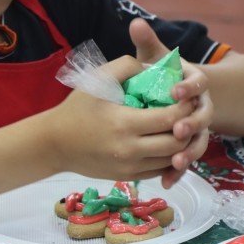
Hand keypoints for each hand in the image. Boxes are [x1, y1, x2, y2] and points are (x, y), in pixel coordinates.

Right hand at [46, 55, 195, 181]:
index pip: (170, 118)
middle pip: (177, 143)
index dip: (185, 107)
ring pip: (172, 159)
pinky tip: (167, 142)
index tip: (187, 95)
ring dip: (182, 144)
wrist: (54, 143)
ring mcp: (130, 166)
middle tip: (189, 112)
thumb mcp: (96, 80)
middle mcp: (130, 149)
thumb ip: (125, 67)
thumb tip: (153, 68)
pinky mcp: (128, 176)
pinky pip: (160, 170)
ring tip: (181, 126)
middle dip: (188, 127)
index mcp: (124, 123)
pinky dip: (169, 158)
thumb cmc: (76, 109)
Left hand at [129, 18, 213, 187]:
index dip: (189, 87)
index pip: (198, 83)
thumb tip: (135, 22)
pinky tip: (167, 181)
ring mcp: (198, 128)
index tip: (175, 90)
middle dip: (192, 123)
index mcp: (195, 83)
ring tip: (175, 161)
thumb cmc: (164, 75)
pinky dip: (178, 170)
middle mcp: (202, 106)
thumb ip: (148, 43)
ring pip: (199, 141)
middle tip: (177, 130)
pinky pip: (186, 158)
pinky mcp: (189, 146)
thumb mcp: (157, 58)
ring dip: (188, 151)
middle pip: (203, 116)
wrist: (179, 97)